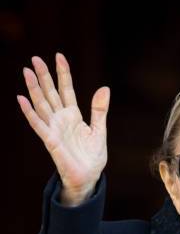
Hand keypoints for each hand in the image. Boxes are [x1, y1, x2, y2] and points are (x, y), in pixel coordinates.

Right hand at [17, 52, 109, 204]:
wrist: (89, 177)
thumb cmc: (92, 157)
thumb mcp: (99, 130)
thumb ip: (99, 109)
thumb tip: (104, 87)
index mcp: (73, 115)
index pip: (66, 90)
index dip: (63, 73)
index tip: (59, 56)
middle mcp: (61, 119)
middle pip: (50, 93)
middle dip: (44, 76)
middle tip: (35, 58)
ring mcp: (54, 129)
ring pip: (41, 104)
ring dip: (34, 88)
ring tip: (26, 71)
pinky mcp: (50, 141)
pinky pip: (38, 124)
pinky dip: (29, 112)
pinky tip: (21, 99)